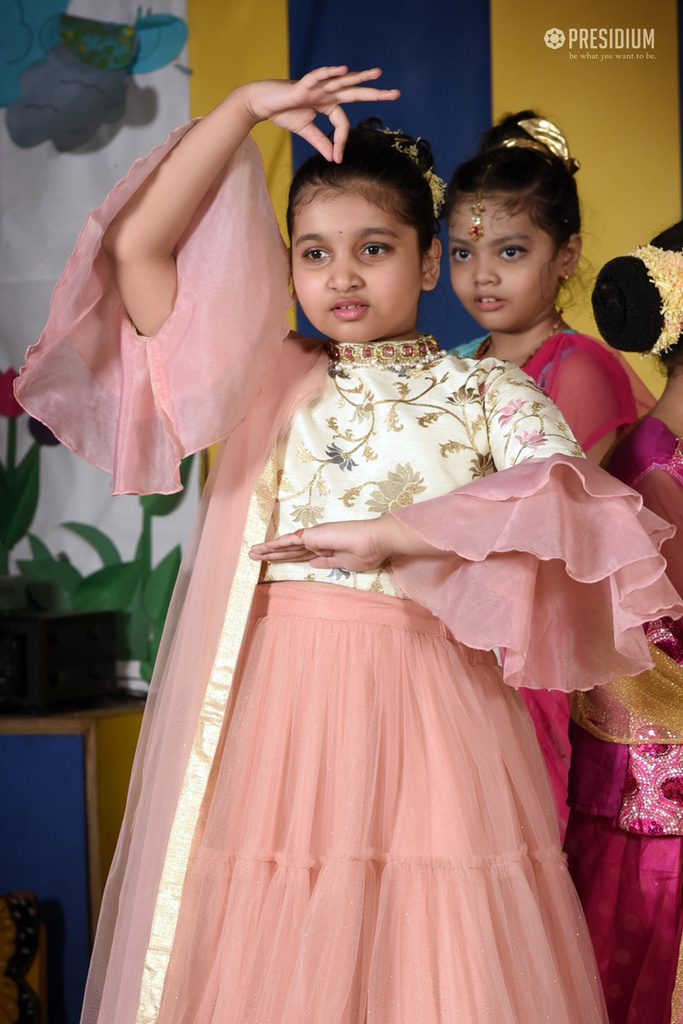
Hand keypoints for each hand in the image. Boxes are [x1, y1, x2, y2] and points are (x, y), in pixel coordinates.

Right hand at [242, 65, 399, 161]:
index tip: (337, 158)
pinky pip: (319, 76)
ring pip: (342, 81)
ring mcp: (316, 87)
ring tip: (378, 73)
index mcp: (327, 103)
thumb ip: (321, 142)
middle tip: (396, 93)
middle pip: (354, 92)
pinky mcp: (303, 84)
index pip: (342, 122)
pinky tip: (343, 69)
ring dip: (360, 77)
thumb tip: (333, 158)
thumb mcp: (305, 131)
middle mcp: (326, 92)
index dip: (341, 140)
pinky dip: (330, 72)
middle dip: (375, 93)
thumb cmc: (283, 113)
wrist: (262, 104)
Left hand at [249, 515, 440, 571]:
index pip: (301, 555)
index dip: (287, 558)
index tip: (274, 561)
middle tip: (254, 555)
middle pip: (289, 551)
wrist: (375, 541)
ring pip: (285, 546)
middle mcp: (316, 542)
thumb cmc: (367, 552)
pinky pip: (288, 542)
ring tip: (252, 553)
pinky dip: (274, 545)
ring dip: (268, 550)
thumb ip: (327, 562)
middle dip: (272, 554)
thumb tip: (312, 565)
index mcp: (324, 549)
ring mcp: (313, 537)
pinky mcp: (311, 536)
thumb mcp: (345, 563)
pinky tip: (262, 548)